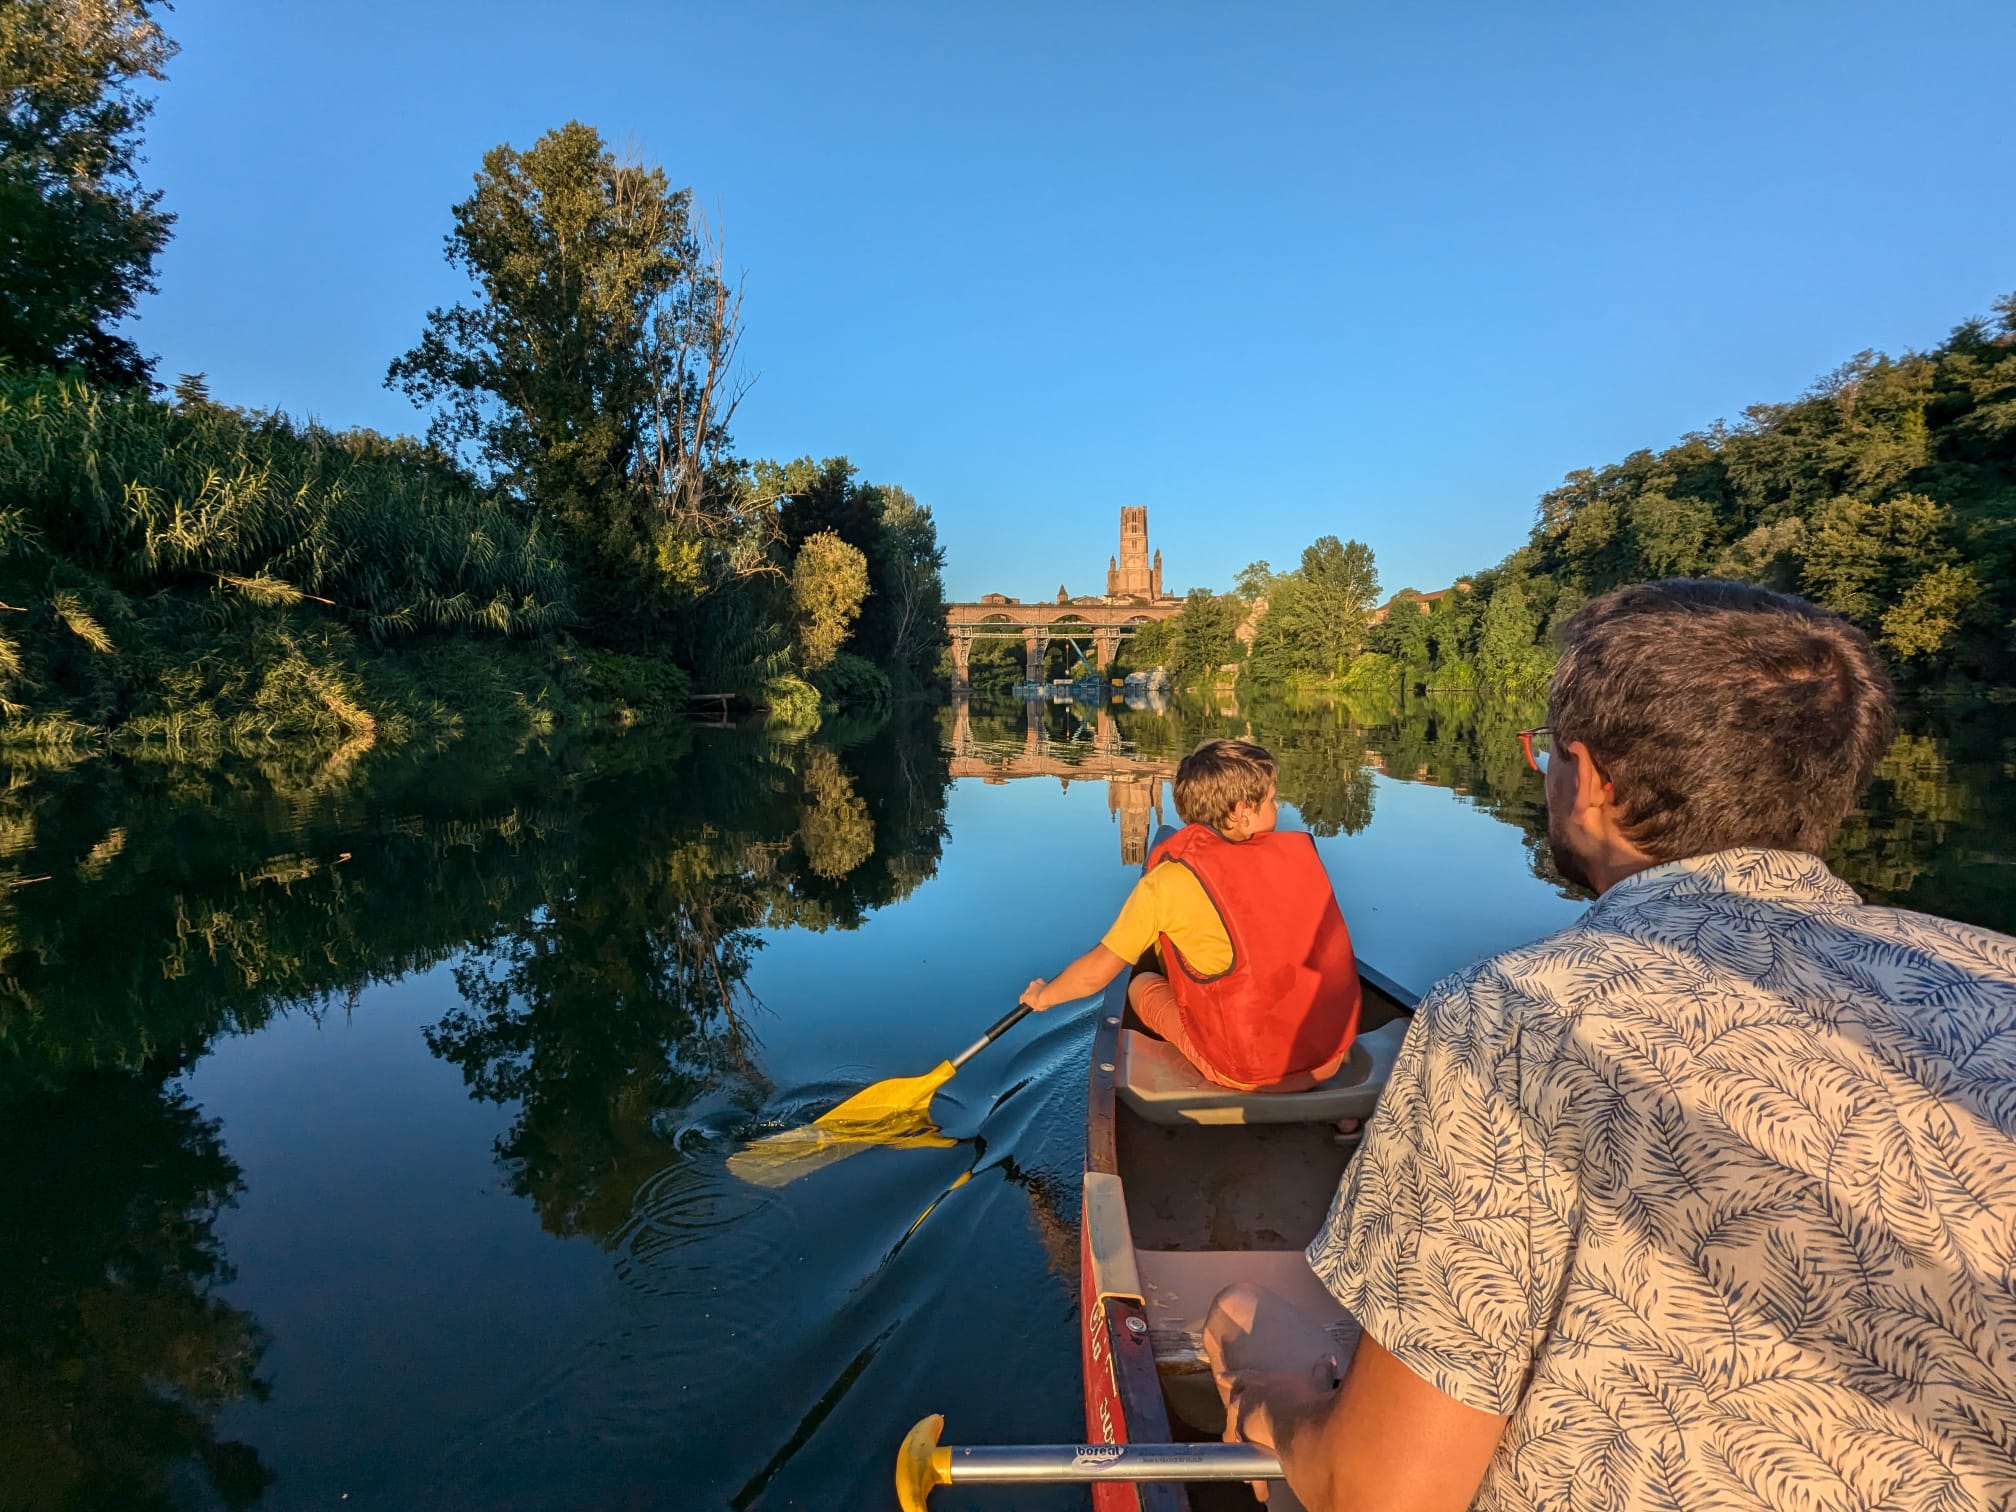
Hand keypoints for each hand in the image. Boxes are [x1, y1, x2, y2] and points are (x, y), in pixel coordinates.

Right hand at [1019, 978, 1049, 1010]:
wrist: (1049, 996)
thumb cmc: (1043, 1003)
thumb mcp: (1037, 1008)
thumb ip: (1034, 1006)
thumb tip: (1035, 1007)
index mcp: (1025, 997)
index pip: (1022, 998)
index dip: (1024, 1001)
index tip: (1026, 1002)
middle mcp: (1027, 989)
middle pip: (1028, 991)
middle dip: (1031, 994)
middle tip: (1036, 998)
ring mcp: (1033, 984)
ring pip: (1033, 986)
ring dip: (1035, 988)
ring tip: (1041, 992)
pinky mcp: (1039, 980)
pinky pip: (1039, 982)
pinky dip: (1040, 984)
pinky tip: (1044, 987)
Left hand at [1215, 1359, 1335, 1502]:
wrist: (1295, 1419)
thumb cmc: (1305, 1398)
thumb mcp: (1315, 1383)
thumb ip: (1320, 1372)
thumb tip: (1328, 1359)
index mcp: (1261, 1382)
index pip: (1244, 1378)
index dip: (1235, 1377)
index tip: (1223, 1376)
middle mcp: (1247, 1400)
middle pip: (1234, 1405)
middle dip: (1235, 1413)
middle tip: (1231, 1422)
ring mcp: (1242, 1421)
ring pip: (1233, 1432)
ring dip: (1238, 1443)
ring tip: (1240, 1454)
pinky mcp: (1245, 1443)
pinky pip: (1244, 1459)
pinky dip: (1252, 1473)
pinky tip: (1256, 1487)